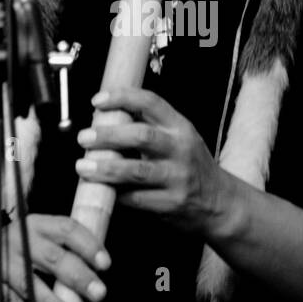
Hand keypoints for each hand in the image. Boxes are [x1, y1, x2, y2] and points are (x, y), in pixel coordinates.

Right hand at [0, 216, 110, 301]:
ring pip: (28, 282)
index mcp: (37, 225)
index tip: (106, 264)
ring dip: (50, 301)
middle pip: (52, 257)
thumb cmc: (17, 248)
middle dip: (77, 276)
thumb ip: (64, 248)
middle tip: (99, 293)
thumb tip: (99, 271)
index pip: (67, 229)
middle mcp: (20, 241)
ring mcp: (3, 262)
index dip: (88, 245)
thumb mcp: (38, 237)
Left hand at [74, 86, 236, 238]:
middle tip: (84, 138)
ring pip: (137, 171)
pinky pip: (136, 198)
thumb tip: (104, 117)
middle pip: (141, 136)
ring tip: (82, 167)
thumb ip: (149, 126)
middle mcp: (181, 150)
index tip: (97, 101)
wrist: (220, 203)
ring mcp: (177, 178)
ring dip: (105, 168)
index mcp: (181, 127)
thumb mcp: (179, 138)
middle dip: (108, 135)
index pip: (150, 103)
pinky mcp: (171, 204)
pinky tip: (102, 190)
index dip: (121, 98)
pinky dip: (116, 194)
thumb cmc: (191, 166)